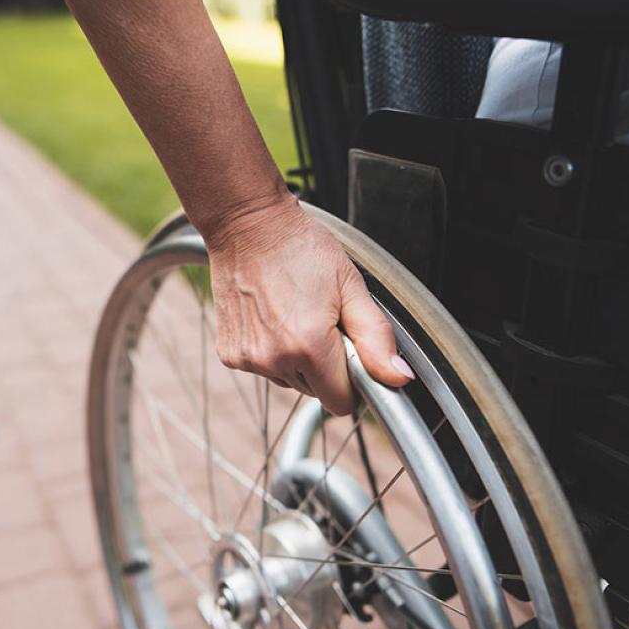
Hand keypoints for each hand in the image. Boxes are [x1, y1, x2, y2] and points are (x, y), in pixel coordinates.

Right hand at [203, 198, 415, 415]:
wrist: (248, 226)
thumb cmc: (301, 249)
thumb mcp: (350, 286)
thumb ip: (376, 337)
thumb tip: (398, 379)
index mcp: (309, 345)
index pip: (341, 402)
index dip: (352, 379)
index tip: (348, 348)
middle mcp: (274, 359)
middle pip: (315, 392)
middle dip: (325, 366)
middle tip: (320, 321)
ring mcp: (248, 359)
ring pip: (290, 381)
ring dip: (297, 359)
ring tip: (294, 315)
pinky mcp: (230, 355)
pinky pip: (264, 369)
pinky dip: (272, 351)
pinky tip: (271, 318)